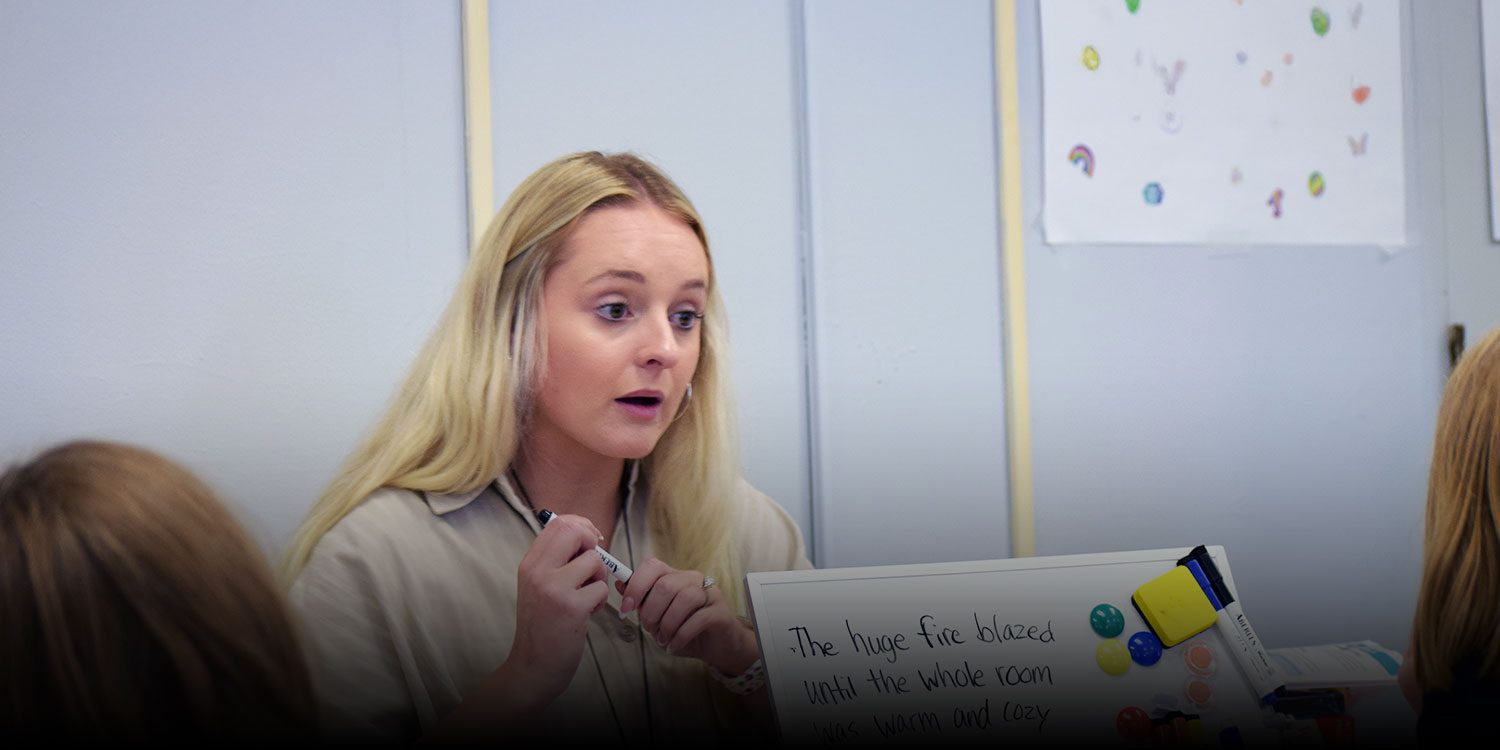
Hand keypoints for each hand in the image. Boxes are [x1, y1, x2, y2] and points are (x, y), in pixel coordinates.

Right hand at [505, 514, 609, 702]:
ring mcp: (553, 588)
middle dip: (592, 544)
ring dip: (599, 578)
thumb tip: (587, 533)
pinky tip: (586, 613)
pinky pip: (600, 587)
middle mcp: (538, 572)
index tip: (591, 540)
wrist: (534, 665)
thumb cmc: (544, 624)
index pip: (557, 523)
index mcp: (530, 564)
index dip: (581, 525)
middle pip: (574, 531)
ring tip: (587, 596)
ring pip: (594, 561)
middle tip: (592, 565)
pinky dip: (599, 600)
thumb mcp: (539, 585)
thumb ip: (557, 560)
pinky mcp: (571, 606)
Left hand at [618, 558, 757, 676]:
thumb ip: (643, 600)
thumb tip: (620, 583)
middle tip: (651, 630)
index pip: (652, 566)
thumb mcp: (661, 616)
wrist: (720, 647)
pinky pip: (697, 619)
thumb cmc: (688, 630)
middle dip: (651, 612)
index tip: (626, 607)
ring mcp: (709, 594)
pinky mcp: (721, 612)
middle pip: (666, 585)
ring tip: (664, 639)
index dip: (636, 585)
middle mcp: (693, 579)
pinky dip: (680, 636)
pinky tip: (674, 646)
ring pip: (683, 599)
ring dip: (667, 624)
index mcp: (675, 577)